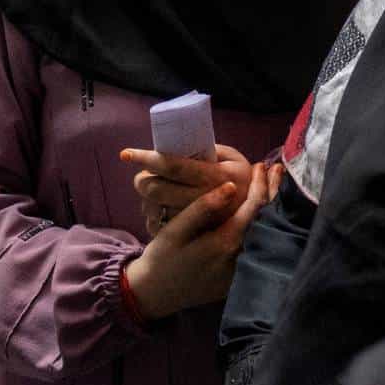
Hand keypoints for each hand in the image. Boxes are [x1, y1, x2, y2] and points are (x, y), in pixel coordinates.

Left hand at [120, 144, 254, 235]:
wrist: (258, 217)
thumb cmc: (241, 178)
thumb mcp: (233, 158)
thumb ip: (208, 151)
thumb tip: (176, 146)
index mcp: (215, 176)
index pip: (173, 166)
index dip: (147, 158)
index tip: (126, 154)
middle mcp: (205, 200)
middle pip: (156, 189)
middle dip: (142, 179)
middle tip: (143, 174)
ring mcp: (197, 223)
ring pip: (153, 208)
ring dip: (146, 198)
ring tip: (154, 191)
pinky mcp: (190, 238)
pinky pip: (158, 226)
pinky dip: (153, 216)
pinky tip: (160, 209)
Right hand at [122, 162, 275, 319]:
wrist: (156, 295)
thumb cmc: (162, 259)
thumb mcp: (175, 231)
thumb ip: (202, 208)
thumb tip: (231, 186)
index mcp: (226, 243)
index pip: (254, 208)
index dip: (260, 184)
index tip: (260, 166)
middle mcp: (241, 258)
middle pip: (267, 220)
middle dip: (273, 192)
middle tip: (277, 169)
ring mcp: (243, 270)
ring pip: (266, 233)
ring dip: (271, 208)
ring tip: (274, 184)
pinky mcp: (240, 278)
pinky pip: (258, 246)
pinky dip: (264, 225)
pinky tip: (262, 211)